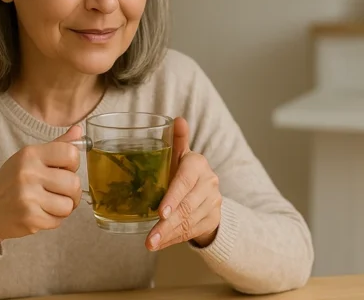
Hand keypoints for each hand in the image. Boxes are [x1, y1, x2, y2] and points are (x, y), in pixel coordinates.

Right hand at [0, 125, 82, 244]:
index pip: (70, 154)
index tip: (63, 170)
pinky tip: (39, 213)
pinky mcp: (29, 217)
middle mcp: (28, 173)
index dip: (73, 165)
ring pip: (68, 205)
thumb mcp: (30, 158)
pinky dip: (52, 220)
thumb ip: (57, 145)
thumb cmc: (12, 181)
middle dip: (71, 192)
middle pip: (74, 183)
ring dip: (62, 208)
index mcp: (30, 154)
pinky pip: (58, 221)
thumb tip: (79, 130)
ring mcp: (28, 196)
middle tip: (58, 192)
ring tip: (48, 203)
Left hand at [146, 117, 221, 250]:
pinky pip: (192, 232)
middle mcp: (209, 183)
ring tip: (151, 243)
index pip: (184, 182)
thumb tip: (178, 119)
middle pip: (187, 206)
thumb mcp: (179, 155)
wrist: (205, 189)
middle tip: (150, 237)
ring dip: (168, 235)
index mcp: (198, 164)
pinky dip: (174, 239)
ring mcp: (213, 202)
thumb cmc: (182, 169)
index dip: (173, 198)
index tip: (160, 212)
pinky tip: (160, 244)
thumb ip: (177, 139)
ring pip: (189, 222)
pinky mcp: (213, 218)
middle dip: (167, 224)